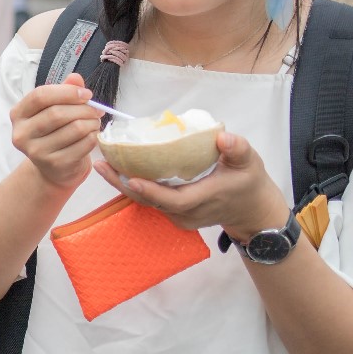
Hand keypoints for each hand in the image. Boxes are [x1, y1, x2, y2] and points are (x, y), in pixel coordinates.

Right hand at [12, 74, 101, 192]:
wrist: (52, 167)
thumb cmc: (53, 131)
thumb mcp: (54, 108)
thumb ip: (63, 90)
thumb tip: (75, 78)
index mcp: (18, 114)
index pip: (40, 96)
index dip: (66, 92)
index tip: (86, 93)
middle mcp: (22, 134)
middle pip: (57, 113)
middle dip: (83, 108)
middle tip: (96, 109)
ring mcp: (36, 152)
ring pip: (74, 128)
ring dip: (91, 122)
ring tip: (95, 121)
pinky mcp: (54, 164)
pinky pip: (83, 144)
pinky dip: (93, 137)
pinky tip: (92, 135)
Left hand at [95, 130, 291, 239]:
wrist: (251, 209)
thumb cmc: (249, 182)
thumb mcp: (250, 162)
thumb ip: (238, 149)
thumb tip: (223, 136)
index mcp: (205, 198)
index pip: (173, 200)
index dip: (151, 191)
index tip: (130, 177)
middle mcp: (188, 212)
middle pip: (150, 201)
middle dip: (124, 184)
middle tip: (101, 163)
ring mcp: (180, 216)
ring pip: (147, 202)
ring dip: (123, 184)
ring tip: (102, 164)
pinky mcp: (174, 215)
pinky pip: (151, 201)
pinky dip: (134, 187)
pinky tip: (118, 170)